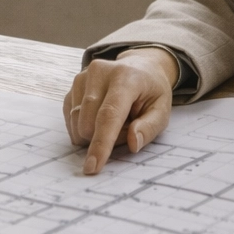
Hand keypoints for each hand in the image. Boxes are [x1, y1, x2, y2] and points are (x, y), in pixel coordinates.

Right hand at [62, 47, 178, 174]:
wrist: (140, 67)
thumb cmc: (151, 91)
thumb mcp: (162, 110)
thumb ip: (150, 128)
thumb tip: (133, 143)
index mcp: (126, 77)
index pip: (109, 114)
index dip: (101, 143)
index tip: (92, 167)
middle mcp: (99, 73)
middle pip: (88, 124)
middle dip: (106, 138)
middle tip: (126, 127)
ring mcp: (81, 78)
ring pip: (77, 125)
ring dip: (96, 133)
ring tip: (116, 119)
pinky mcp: (72, 87)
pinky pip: (71, 121)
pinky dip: (86, 127)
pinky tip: (100, 116)